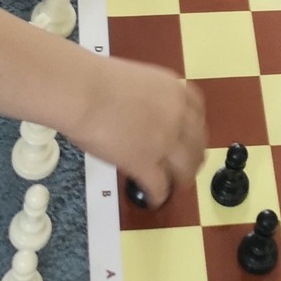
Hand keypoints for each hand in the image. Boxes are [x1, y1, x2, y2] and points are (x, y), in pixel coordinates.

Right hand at [71, 58, 206, 204]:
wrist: (83, 92)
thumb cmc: (96, 81)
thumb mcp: (137, 81)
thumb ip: (150, 99)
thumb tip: (144, 115)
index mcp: (174, 90)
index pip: (198, 114)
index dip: (195, 131)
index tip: (192, 139)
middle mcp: (177, 114)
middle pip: (197, 144)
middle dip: (193, 159)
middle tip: (185, 168)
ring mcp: (165, 140)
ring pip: (185, 169)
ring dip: (181, 180)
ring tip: (174, 188)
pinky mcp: (146, 163)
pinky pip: (160, 186)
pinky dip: (158, 196)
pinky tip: (153, 200)